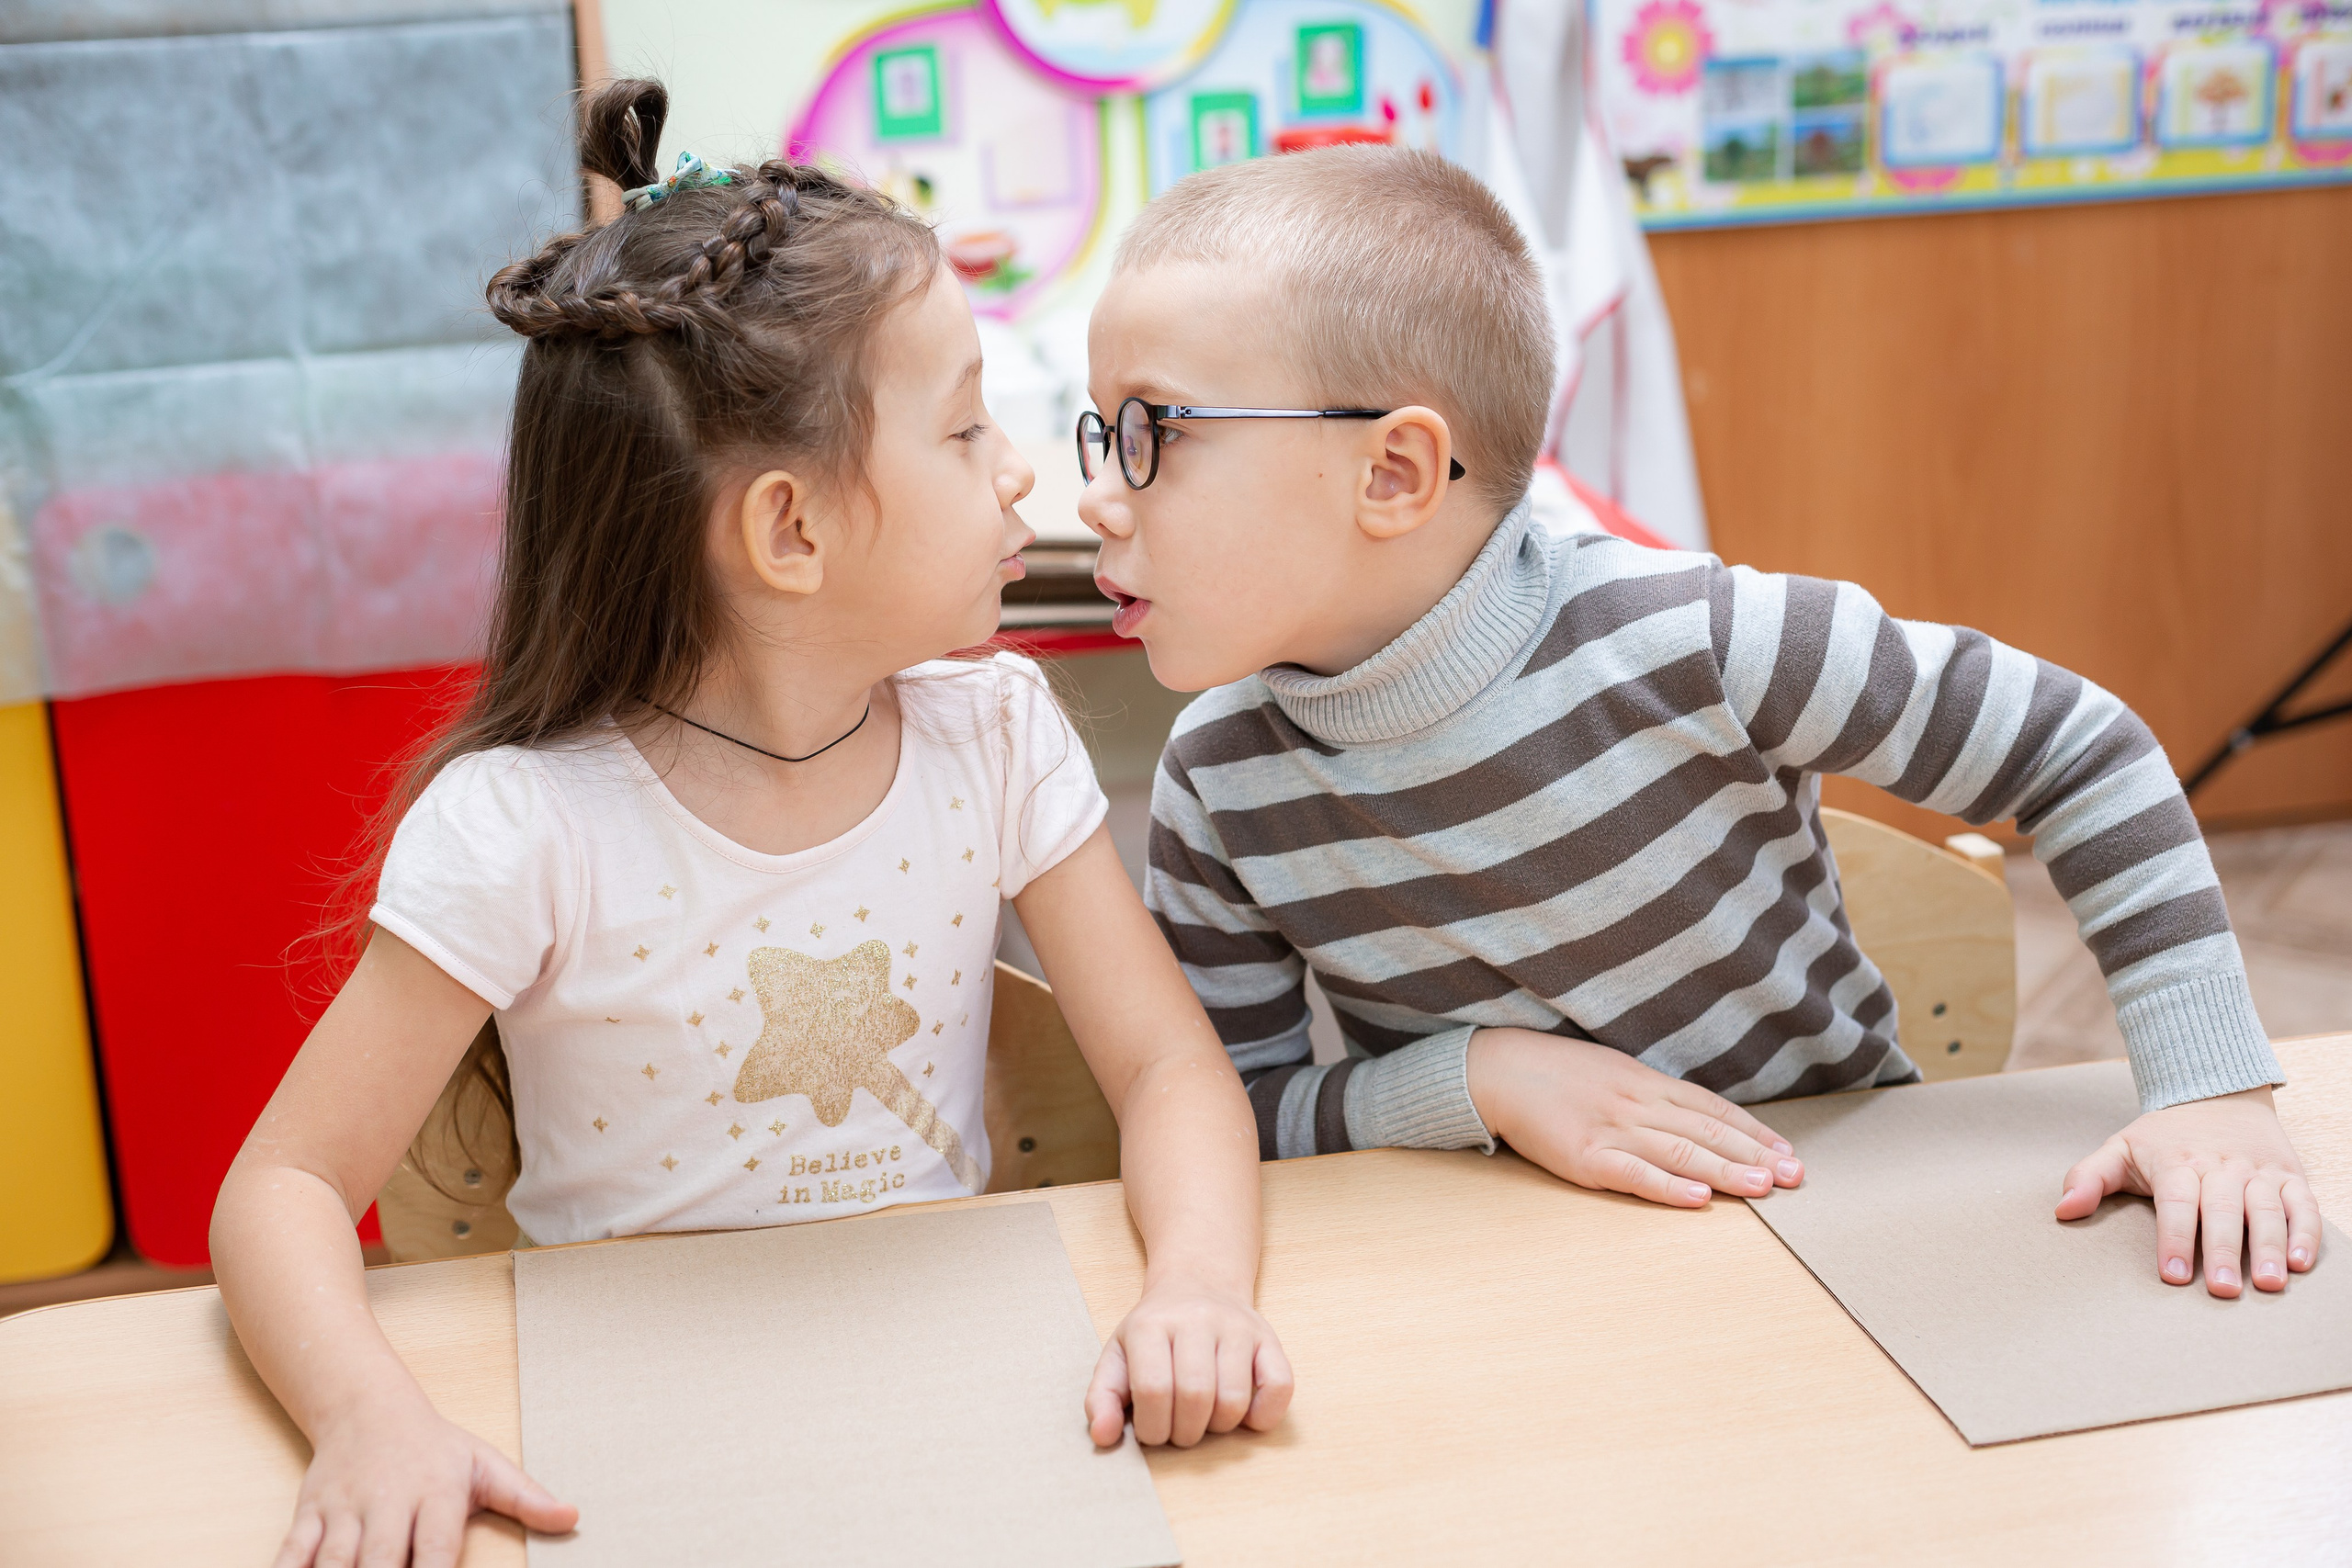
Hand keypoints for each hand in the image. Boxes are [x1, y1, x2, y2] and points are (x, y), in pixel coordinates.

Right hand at [271, 1391, 575, 1567]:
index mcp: (435, 1491)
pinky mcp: (308, 1513)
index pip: (438, 1547)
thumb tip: (572, 1517)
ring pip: (333, 1561)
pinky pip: (291, 1552)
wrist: (367, 1405)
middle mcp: (387, 1501)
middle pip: (381, 1561)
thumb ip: (526, 1497)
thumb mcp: (484, 1464)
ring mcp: (344, 1509)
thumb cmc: (434, 1446)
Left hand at [1084, 1277, 1293, 1448]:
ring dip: (1219, 1426)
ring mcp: (1236, 1326)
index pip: (1153, 1389)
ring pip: (1234, 1399)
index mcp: (1151, 1324)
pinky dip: (1263, 1415)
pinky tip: (1244, 1414)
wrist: (1197, 1282)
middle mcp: (1196, 1318)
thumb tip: (1102, 1436)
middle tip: (1179, 1429)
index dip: (1152, 1427)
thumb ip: (1102, 1398)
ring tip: (1206, 1418)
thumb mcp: (1118, 1357)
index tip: (1152, 1430)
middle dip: (1185, 1432)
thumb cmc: (1154, 1333)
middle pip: (1195, 1396)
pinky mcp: (1268, 1337)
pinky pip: (1280, 1386)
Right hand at [1466, 1028, 1803, 1206]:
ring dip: (1727, 1170)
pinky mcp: (1584, 1154)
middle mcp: (1637, 1104)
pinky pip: (1633, 1173)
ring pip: (1681, 1151)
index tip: (1787, 1152)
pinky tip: (1697, 1196)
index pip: (1712, 1108)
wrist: (1497, 1070)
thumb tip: (1691, 1118)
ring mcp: (1611, 1129)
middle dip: (1755, 1155)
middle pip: (1707, 1131)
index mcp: (1645, 1083)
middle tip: (1794, 1176)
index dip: (1753, 1131)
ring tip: (1764, 1187)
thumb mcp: (1610, 1072)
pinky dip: (1668, 1186)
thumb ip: (1648, 1095)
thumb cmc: (1554, 1074)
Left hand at [2057, 1085, 2319, 1296]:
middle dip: (2222, 1251)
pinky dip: (2306, 1233)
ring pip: (2266, 1209)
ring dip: (2269, 1247)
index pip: (2176, 1203)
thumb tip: (2061, 1211)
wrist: (2217, 1094)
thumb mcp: (2120, 1148)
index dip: (2174, 1239)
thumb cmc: (2163, 1137)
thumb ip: (2088, 1178)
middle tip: (2221, 1291)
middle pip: (2222, 1210)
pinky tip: (2302, 1263)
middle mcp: (2220, 1167)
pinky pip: (2302, 1205)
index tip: (2172, 1276)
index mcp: (2177, 1163)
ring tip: (2268, 1284)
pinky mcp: (2289, 1176)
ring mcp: (2258, 1172)